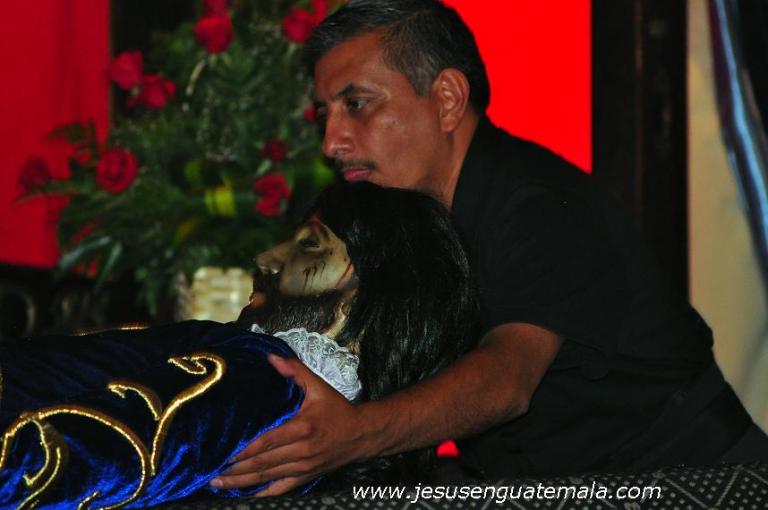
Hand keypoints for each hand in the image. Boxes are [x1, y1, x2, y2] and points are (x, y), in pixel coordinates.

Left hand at [210, 354, 373, 495]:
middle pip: (263, 462)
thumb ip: (295, 371)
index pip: (267, 441)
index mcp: (302, 428)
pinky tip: (246, 495)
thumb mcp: (319, 386)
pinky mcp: (307, 476)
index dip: (245, 450)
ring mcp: (304, 466)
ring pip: (268, 477)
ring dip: (242, 482)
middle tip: (211, 472)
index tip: (224, 453)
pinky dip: (263, 493)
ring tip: (218, 482)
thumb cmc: (338, 409)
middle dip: (236, 469)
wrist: (362, 433)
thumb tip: (271, 358)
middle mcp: (302, 450)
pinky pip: (281, 488)